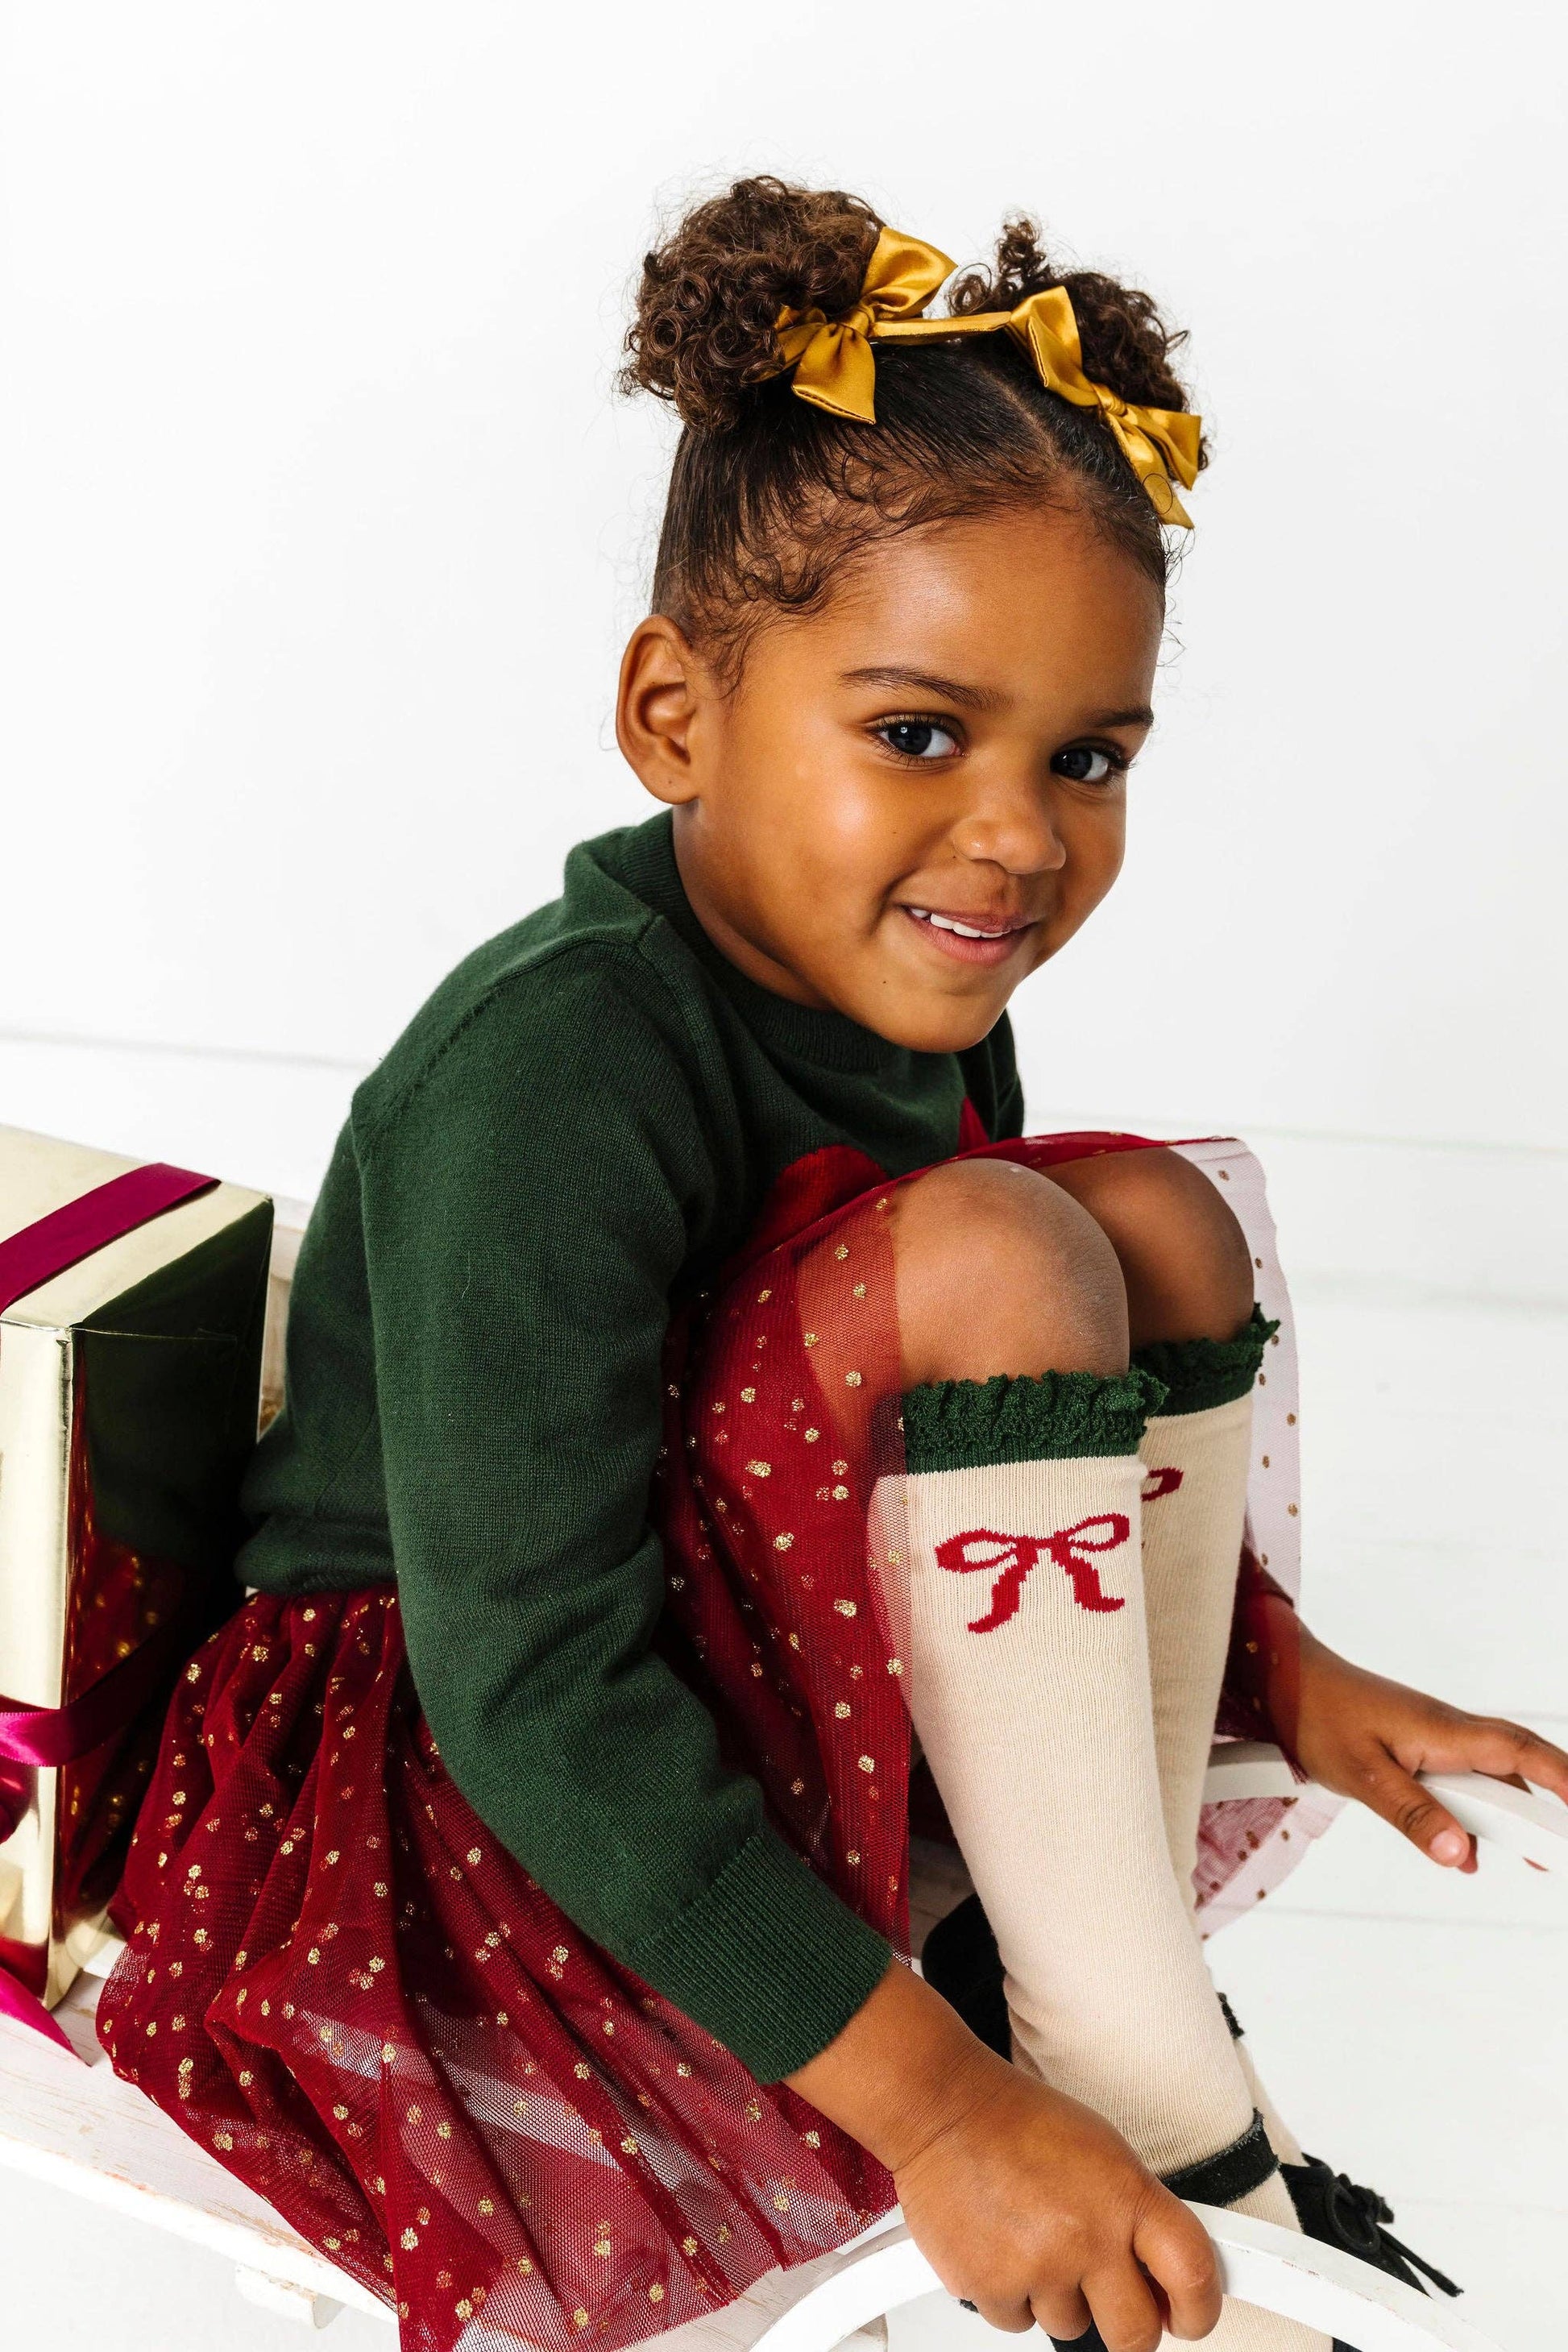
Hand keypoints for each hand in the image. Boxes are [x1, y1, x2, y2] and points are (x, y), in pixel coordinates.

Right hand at [896, 2065, 1220, 2346]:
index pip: (1193, 2273)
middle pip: (1136, 2333)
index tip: (1191, 2317)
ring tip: (1034, 2237)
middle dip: (1131, 2328)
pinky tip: (1001, 2243)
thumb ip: (1137, 2212)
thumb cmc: (1018, 2120)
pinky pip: (1018, 2322)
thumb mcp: (1103, 2150)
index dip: (1200, 2309)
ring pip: (1071, 2326)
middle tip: (1116, 2302)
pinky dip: (1011, 2293)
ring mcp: (1037, 2266)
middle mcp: (1087, 2235)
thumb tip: (1163, 2269)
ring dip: (1059, 2296)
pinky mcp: (989, 2288)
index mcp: (1125, 2193)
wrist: (940, 2108)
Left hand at [1293, 1627, 1567, 1869]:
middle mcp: (1448, 1731)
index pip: (1520, 1752)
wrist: (1285, 1680)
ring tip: (1533, 1857)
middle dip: (1550, 1801)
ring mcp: (1433, 1738)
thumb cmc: (1319, 1716)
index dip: (1563, 1778)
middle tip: (1562, 1847)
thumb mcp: (1364, 1775)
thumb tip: (1462, 1853)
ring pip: (1487, 1775)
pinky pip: (1457, 1781)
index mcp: (1444, 1732)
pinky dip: (1469, 1814)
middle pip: (1516, 1764)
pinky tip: (1466, 1850)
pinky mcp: (1416, 1748)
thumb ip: (1413, 1814)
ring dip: (1509, 1813)